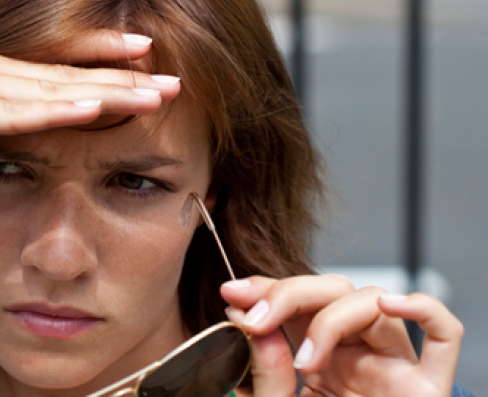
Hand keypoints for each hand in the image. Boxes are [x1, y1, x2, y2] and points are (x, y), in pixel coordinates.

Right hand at [0, 31, 179, 170]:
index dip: (105, 61)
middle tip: (176, 81)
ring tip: (154, 93)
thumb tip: (6, 140)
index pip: (58, 65)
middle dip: (126, 79)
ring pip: (52, 89)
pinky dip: (55, 111)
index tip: (148, 64)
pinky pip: (14, 111)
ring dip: (106, 92)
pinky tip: (91, 109)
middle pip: (69, 75)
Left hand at [221, 275, 463, 396]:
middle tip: (253, 319)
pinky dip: (423, 308)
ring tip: (304, 359)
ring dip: (332, 316)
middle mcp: (356, 355)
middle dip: (289, 293)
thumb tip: (254, 325)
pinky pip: (444, 336)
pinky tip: (391, 304)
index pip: (297, 300)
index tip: (231, 294)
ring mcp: (392, 368)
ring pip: (374, 303)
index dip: (265, 288)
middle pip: (333, 290)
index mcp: (318, 356)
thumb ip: (265, 375)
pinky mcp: (427, 389)